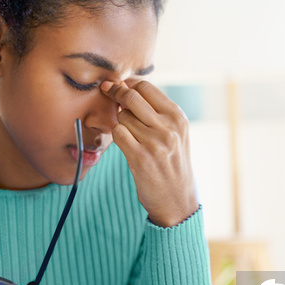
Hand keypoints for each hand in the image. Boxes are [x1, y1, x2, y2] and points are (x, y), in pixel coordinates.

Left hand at [100, 80, 198, 227]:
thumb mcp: (176, 134)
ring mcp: (155, 142)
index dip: (127, 84)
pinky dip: (117, 136)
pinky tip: (124, 144)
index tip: (119, 85)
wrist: (177, 200)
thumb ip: (157, 112)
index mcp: (178, 117)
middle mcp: (168, 127)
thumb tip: (128, 88)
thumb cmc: (172, 164)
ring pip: (122, 116)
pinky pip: (118, 134)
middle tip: (107, 92)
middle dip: (115, 92)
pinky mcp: (140, 158)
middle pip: (131, 96)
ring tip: (128, 133)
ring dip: (119, 121)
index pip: (146, 86)